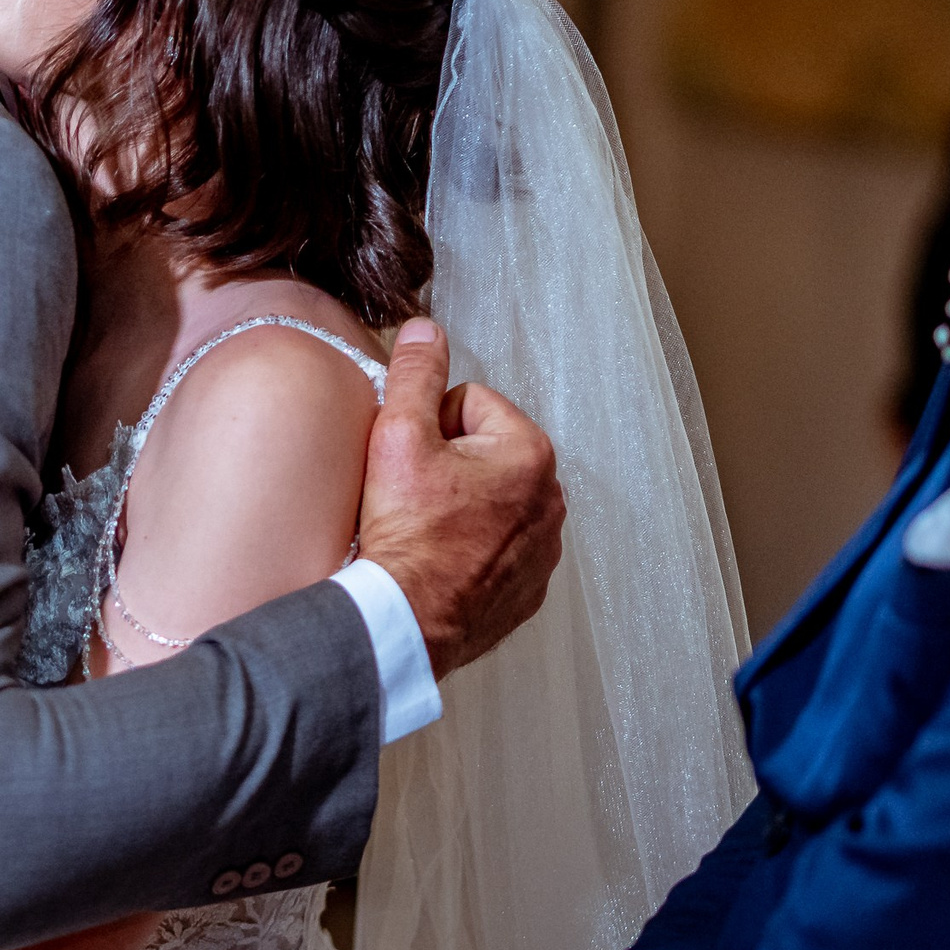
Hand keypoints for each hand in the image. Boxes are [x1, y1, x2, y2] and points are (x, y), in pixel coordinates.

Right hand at [357, 318, 565, 675]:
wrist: (404, 619)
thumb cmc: (405, 532)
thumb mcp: (398, 435)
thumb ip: (416, 375)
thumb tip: (425, 330)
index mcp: (529, 452)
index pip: (470, 404)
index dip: (429, 427)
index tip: (412, 463)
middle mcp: (551, 499)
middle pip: (484, 452)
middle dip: (449, 466)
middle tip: (414, 496)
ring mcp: (544, 549)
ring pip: (491, 501)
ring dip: (461, 507)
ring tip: (425, 531)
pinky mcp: (528, 588)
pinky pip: (497, 548)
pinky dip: (470, 550)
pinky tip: (439, 560)